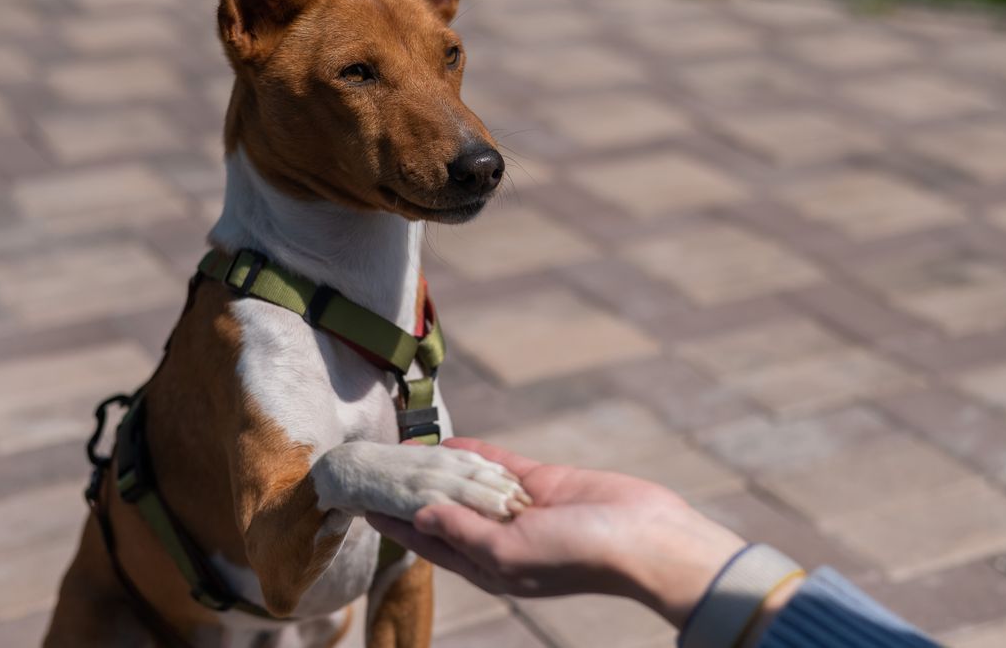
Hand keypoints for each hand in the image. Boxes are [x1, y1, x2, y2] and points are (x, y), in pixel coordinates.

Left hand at [366, 438, 744, 625]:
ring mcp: (520, 509)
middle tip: (378, 468)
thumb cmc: (579, 557)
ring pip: (469, 484)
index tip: (361, 504)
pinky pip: (499, 464)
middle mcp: (498, 538)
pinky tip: (449, 440)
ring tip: (405, 449)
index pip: (429, 542)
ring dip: (441, 469)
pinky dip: (475, 452)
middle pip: (444, 511)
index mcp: (488, 566)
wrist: (644, 538)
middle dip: (412, 493)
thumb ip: (465, 533)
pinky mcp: (542, 482)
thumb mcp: (512, 553)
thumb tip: (421, 517)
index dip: (395, 524)